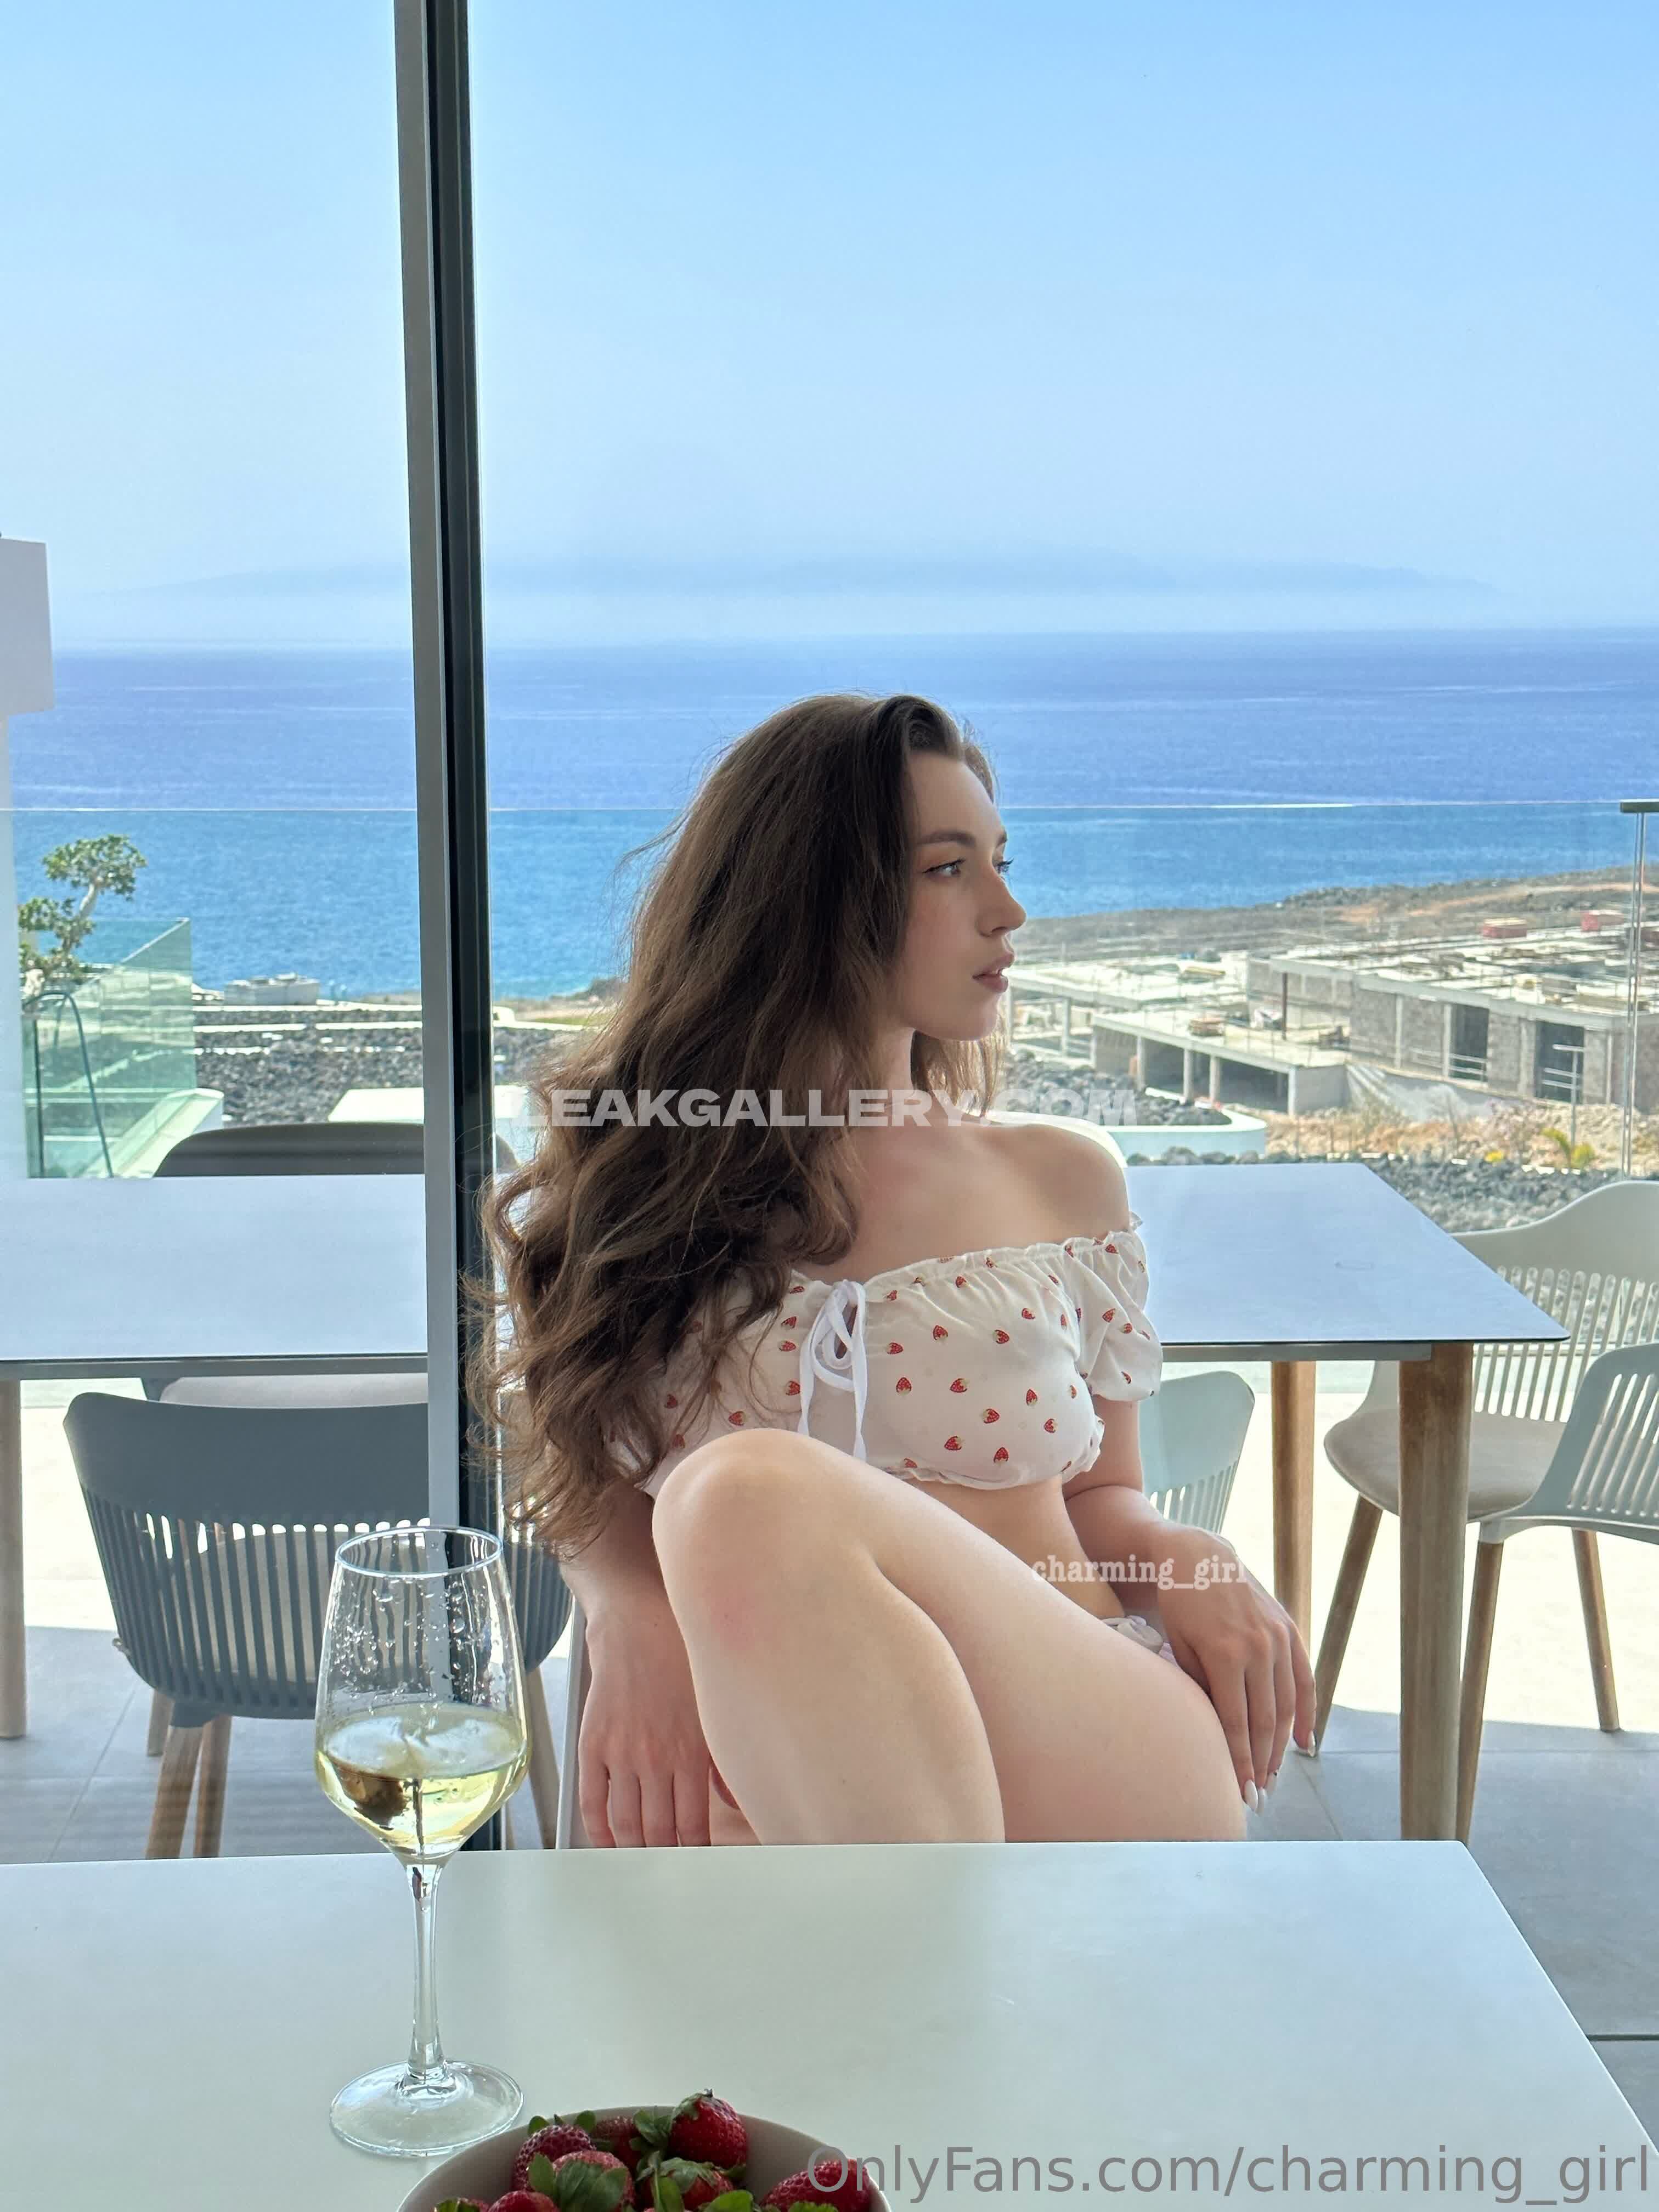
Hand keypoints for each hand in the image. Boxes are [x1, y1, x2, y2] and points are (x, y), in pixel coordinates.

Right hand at [579, 1581, 732, 1845]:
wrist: (637, 1619)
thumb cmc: (679, 1655)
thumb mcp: (712, 1704)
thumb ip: (721, 1757)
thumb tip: (729, 1799)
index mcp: (693, 1751)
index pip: (694, 1825)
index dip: (693, 1852)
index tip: (695, 1864)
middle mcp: (657, 1757)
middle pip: (659, 1831)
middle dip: (664, 1858)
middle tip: (667, 1870)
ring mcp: (622, 1752)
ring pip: (626, 1822)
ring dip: (631, 1850)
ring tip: (638, 1862)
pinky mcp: (593, 1743)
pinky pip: (592, 1798)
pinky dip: (597, 1827)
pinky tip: (604, 1839)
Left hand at [1153, 1530, 1316, 1803]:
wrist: (1200, 1556)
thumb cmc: (1179, 1605)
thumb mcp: (1180, 1646)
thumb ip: (1202, 1688)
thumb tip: (1223, 1735)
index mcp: (1226, 1653)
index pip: (1237, 1722)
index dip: (1240, 1760)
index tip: (1241, 1792)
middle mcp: (1259, 1647)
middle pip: (1265, 1720)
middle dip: (1262, 1762)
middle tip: (1259, 1795)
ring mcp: (1278, 1638)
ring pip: (1288, 1705)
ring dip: (1282, 1745)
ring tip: (1274, 1776)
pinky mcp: (1290, 1630)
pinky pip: (1305, 1679)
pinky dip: (1308, 1714)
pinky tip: (1305, 1743)